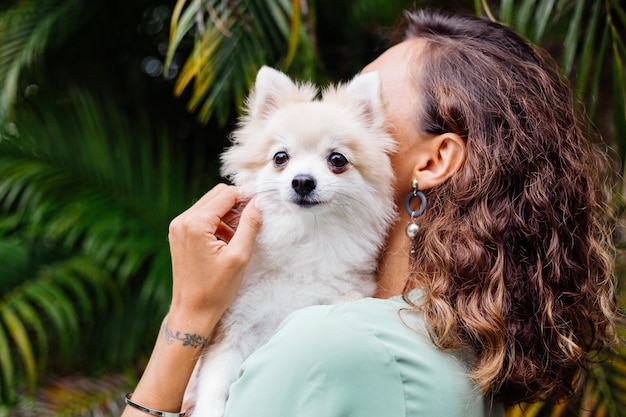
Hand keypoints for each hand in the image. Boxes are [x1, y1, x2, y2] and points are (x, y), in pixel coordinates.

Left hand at [167, 183, 261, 331]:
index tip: (261, 209)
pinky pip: (202, 217)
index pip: (226, 194)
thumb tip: (258, 203)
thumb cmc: (215, 289)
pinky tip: (228, 239)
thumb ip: (250, 225)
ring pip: (209, 205)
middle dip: (237, 203)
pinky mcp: (179, 234)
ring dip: (227, 213)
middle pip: (216, 195)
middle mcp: (182, 220)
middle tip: (252, 220)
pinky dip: (217, 222)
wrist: (192, 311)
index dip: (246, 198)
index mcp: (195, 224)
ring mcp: (178, 227)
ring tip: (241, 233)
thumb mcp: (239, 256)